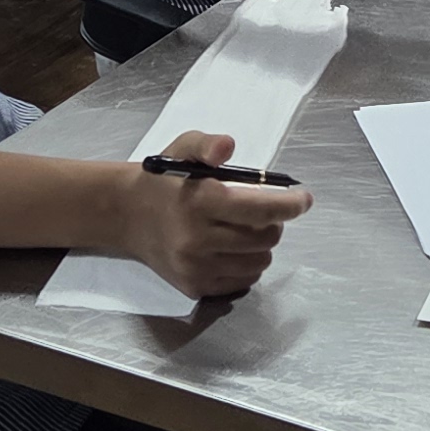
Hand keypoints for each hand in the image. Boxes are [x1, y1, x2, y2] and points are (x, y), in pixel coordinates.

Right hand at [114, 135, 312, 300]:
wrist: (126, 216)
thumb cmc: (163, 180)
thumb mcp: (183, 148)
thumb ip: (208, 144)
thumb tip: (228, 146)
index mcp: (199, 201)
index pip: (261, 209)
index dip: (290, 205)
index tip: (303, 199)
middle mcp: (196, 238)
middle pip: (266, 238)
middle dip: (274, 222)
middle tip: (263, 211)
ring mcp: (195, 267)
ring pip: (259, 262)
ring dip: (262, 245)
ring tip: (246, 229)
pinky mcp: (194, 287)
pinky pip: (242, 281)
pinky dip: (247, 265)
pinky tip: (233, 248)